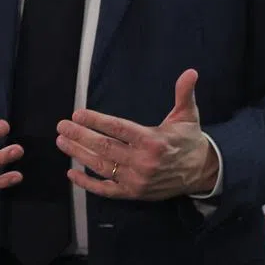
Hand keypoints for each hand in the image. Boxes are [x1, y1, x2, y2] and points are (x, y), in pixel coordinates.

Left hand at [57, 69, 218, 200]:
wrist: (202, 172)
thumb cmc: (189, 140)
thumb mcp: (188, 115)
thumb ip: (184, 93)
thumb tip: (191, 71)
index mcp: (153, 140)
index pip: (118, 128)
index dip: (96, 121)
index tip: (78, 114)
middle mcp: (142, 161)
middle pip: (104, 147)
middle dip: (80, 136)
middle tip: (62, 126)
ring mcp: (136, 180)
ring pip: (101, 166)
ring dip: (79, 154)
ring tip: (62, 142)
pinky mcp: (133, 193)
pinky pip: (105, 190)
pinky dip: (87, 183)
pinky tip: (72, 174)